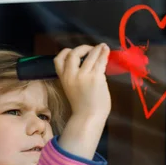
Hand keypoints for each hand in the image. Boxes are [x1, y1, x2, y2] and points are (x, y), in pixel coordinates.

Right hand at [54, 44, 110, 160]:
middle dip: (83, 48)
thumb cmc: (83, 106)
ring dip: (97, 49)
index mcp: (63, 78)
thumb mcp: (72, 89)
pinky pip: (100, 62)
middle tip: (91, 49)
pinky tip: (107, 51)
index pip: (58, 60)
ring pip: (90, 56)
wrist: (88, 117)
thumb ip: (75, 76)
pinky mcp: (96, 77)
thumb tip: (88, 64)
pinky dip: (104, 54)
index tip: (74, 51)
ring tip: (103, 46)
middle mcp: (71, 75)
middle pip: (73, 53)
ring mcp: (84, 75)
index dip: (65, 52)